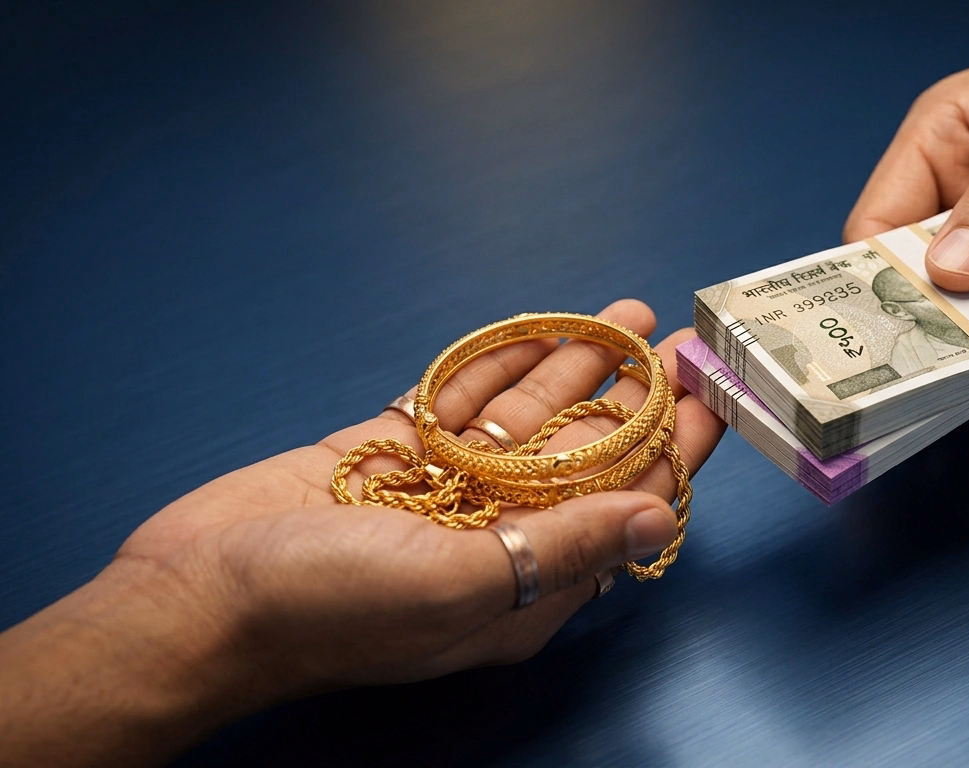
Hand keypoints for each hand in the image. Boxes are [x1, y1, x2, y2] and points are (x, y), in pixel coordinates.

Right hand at [0, 299, 723, 765]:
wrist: (196, 594)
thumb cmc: (324, 607)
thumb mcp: (457, 583)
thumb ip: (563, 548)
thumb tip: (656, 519)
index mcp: (524, 583)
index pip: (620, 506)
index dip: (670, 451)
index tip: (711, 398)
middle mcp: (494, 536)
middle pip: (584, 455)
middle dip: (633, 398)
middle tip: (678, 342)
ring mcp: (442, 490)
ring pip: (527, 419)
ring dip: (576, 366)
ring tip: (626, 316)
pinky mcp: (392, 452)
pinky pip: (463, 401)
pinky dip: (500, 365)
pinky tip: (540, 334)